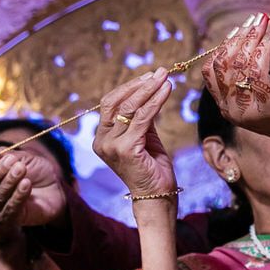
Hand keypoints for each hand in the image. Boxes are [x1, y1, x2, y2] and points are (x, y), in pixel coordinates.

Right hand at [0, 145, 66, 227]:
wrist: (56, 186)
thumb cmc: (35, 170)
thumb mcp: (22, 157)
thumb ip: (5, 154)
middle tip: (14, 161)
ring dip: (10, 181)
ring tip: (22, 169)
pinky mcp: (11, 219)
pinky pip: (10, 209)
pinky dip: (18, 195)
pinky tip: (27, 184)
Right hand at [94, 71, 178, 199]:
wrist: (157, 198)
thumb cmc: (152, 170)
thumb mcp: (145, 138)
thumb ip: (142, 118)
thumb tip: (150, 92)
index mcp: (102, 138)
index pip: (110, 104)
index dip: (129, 87)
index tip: (149, 76)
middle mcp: (102, 141)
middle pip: (116, 102)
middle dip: (139, 84)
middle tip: (159, 72)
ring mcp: (112, 146)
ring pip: (129, 107)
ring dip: (149, 89)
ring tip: (165, 77)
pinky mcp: (127, 149)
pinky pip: (143, 118)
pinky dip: (156, 101)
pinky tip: (167, 90)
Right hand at [201, 14, 269, 153]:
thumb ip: (257, 62)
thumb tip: (253, 31)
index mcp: (226, 104)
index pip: (211, 70)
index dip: (223, 45)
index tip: (239, 28)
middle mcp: (231, 110)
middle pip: (223, 64)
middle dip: (238, 37)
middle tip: (255, 20)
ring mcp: (247, 111)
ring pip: (239, 66)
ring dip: (251, 39)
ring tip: (263, 24)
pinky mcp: (267, 107)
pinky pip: (257, 72)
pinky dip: (262, 51)